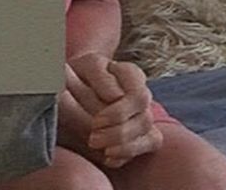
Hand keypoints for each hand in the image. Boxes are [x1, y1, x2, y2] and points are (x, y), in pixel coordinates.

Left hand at [62, 53, 162, 168]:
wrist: (74, 83)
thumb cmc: (81, 73)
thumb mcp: (85, 67)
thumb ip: (100, 76)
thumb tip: (116, 96)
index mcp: (131, 74)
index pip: (138, 97)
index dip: (120, 113)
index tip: (96, 122)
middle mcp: (142, 95)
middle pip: (145, 120)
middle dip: (119, 134)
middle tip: (93, 139)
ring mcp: (145, 114)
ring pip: (150, 136)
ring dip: (124, 146)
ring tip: (98, 146)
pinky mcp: (143, 133)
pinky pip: (148, 147)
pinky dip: (128, 155)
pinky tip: (108, 158)